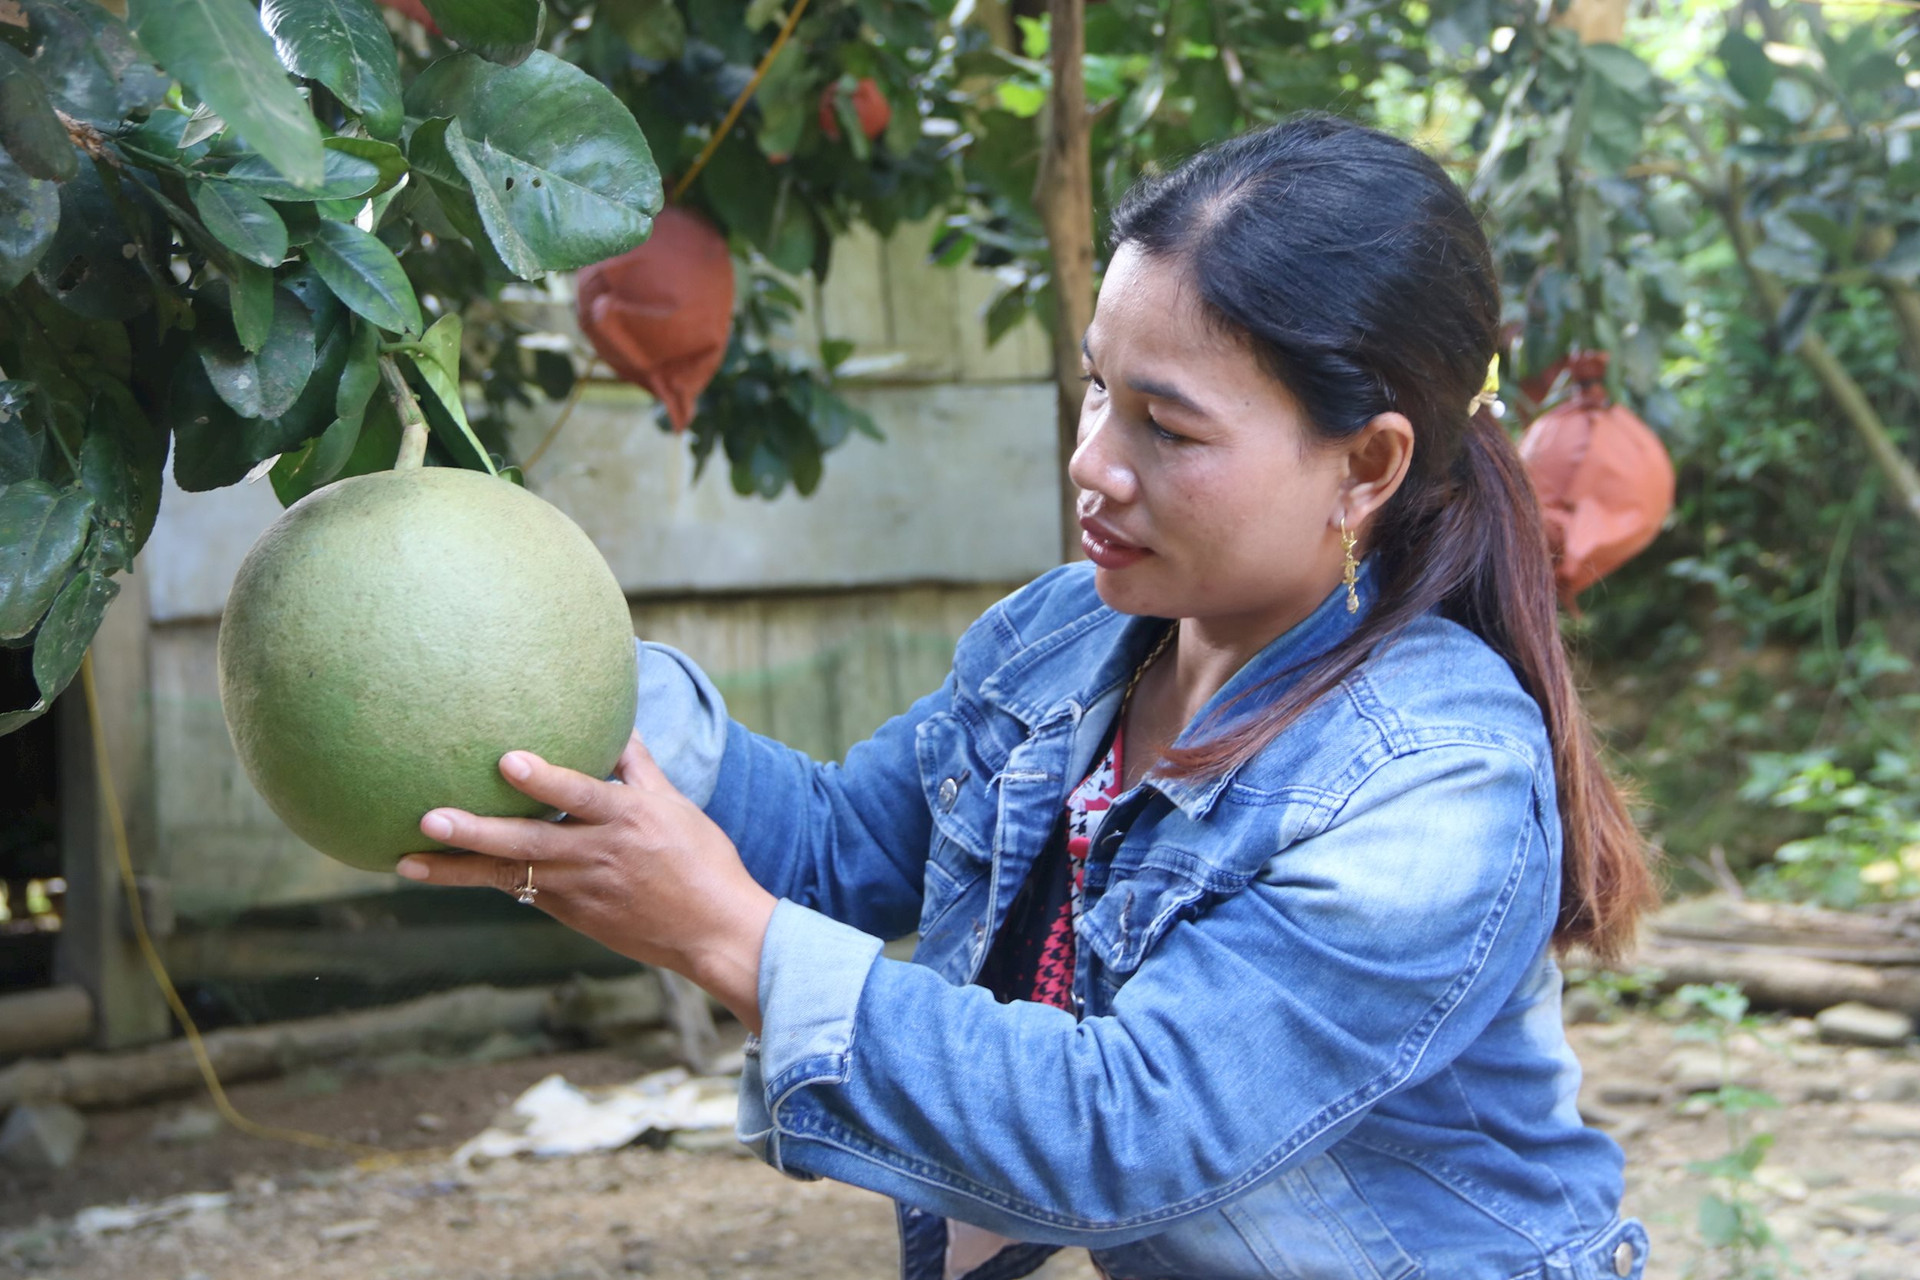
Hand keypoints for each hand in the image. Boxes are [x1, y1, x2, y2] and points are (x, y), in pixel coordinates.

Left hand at [395, 733, 776, 1030]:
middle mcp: (599, 854)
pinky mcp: (573, 915)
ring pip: (508, 876)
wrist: (714, 933)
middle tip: (428, 818)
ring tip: (406, 863)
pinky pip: (521, 891)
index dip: (543, 779)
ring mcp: (580, 891)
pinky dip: (485, 880)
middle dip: (474, 832)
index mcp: (629, 819)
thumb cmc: (703, 861)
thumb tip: (616, 723)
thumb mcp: (677, 806)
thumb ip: (638, 767)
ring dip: (456, 869)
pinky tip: (444, 871)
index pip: (580, 795)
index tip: (506, 760)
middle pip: (527, 843)